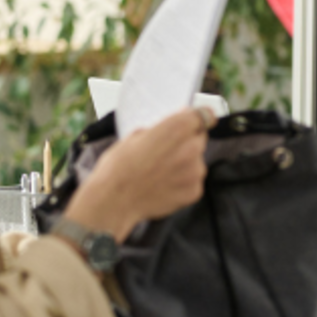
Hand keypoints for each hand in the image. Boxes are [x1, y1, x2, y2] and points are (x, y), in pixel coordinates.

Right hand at [62, 107, 212, 241]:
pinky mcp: (194, 191)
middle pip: (199, 138)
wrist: (114, 201)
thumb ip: (160, 130)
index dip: (197, 117)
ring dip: (185, 163)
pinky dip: (183, 182)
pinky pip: (193, 181)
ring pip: (197, 161)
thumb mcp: (135, 136)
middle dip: (187, 142)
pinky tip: (164, 185)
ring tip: (161, 172)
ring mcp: (195, 172)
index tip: (194, 121)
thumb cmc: (119, 167)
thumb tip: (169, 130)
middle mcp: (191, 148)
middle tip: (167, 151)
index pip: (203, 115)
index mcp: (177, 128)